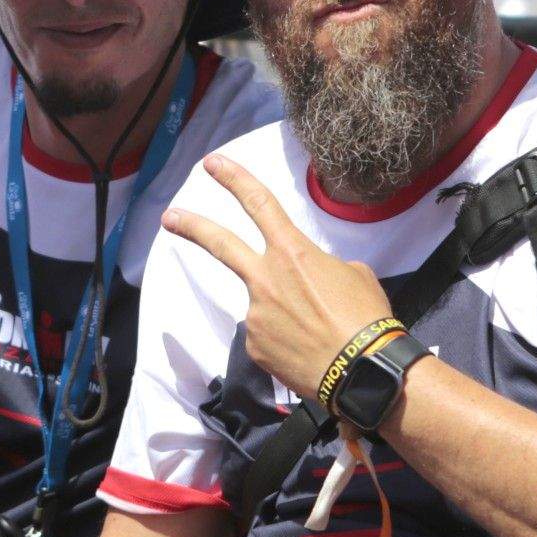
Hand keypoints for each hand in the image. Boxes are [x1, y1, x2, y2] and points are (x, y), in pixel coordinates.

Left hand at [161, 155, 394, 401]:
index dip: (234, 179)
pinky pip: (267, 338)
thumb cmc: (367, 318)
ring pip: (264, 306)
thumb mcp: (354, 275)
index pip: (260, 204)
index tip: (212, 164)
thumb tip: (311, 280)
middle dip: (192, 227)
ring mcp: (255, 314)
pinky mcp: (254, 347)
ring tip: (319, 335)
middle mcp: (265, 279)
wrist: (363, 371)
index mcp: (292, 253)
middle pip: (220, 244)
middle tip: (169, 217)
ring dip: (285, 316)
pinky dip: (285, 342)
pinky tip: (307, 352)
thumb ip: (323, 268)